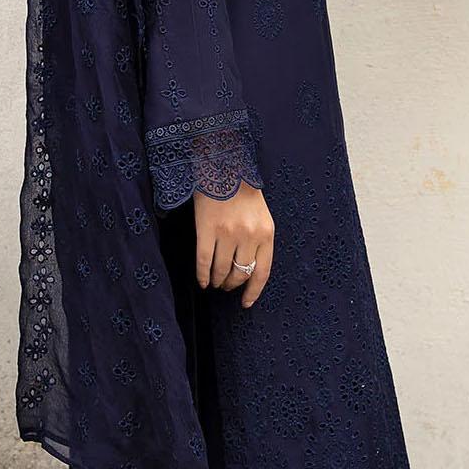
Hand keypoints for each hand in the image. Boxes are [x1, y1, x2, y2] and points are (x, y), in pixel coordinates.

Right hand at [193, 182, 273, 307]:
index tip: (246, 303)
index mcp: (266, 233)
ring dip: (217, 281)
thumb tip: (249, 270)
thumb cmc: (243, 192)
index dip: (253, 291)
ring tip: (214, 283)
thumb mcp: (261, 215)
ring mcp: (227, 233)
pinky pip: (204, 261)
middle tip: (225, 286)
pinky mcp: (206, 230)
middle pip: (240, 274)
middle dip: (232, 285)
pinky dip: (202, 275)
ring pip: (221, 270)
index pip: (262, 272)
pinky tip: (201, 281)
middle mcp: (249, 235)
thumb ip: (259, 240)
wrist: (223, 166)